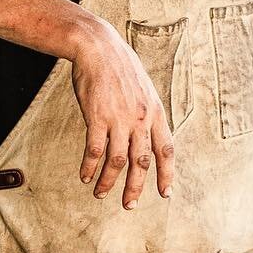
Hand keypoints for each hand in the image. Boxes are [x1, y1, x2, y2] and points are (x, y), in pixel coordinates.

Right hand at [69, 18, 174, 208]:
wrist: (98, 47)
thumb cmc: (119, 66)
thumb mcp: (143, 88)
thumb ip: (147, 112)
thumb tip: (147, 133)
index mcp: (155, 112)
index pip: (166, 150)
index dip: (167, 174)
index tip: (165, 193)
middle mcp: (141, 119)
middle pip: (142, 162)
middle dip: (136, 187)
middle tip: (129, 205)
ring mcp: (119, 118)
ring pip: (118, 161)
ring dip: (109, 182)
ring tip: (100, 194)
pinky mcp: (97, 116)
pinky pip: (95, 150)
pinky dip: (90, 166)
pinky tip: (85, 176)